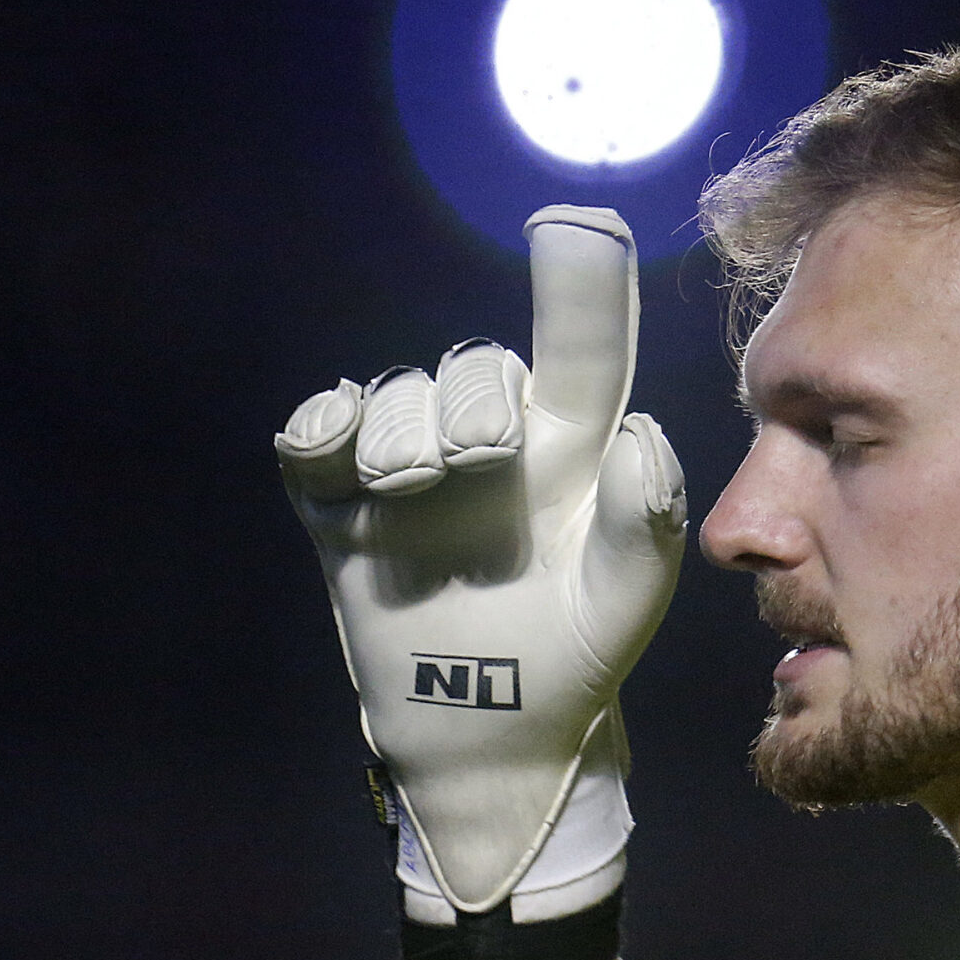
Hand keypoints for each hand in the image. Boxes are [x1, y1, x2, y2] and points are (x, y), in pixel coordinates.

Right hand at [276, 206, 685, 918]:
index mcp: (572, 451)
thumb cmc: (576, 661)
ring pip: (397, 396)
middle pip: (475, 369)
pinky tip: (336, 454)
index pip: (583, 349)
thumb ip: (643, 523)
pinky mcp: (343, 510)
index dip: (581, 282)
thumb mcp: (624, 605)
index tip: (577, 218)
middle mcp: (493, 445)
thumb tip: (637, 433)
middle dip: (472, 400)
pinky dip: (322, 429)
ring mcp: (413, 475)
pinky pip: (317, 436)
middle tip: (480, 463)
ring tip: (413, 491)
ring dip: (403, 427)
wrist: (492, 741)